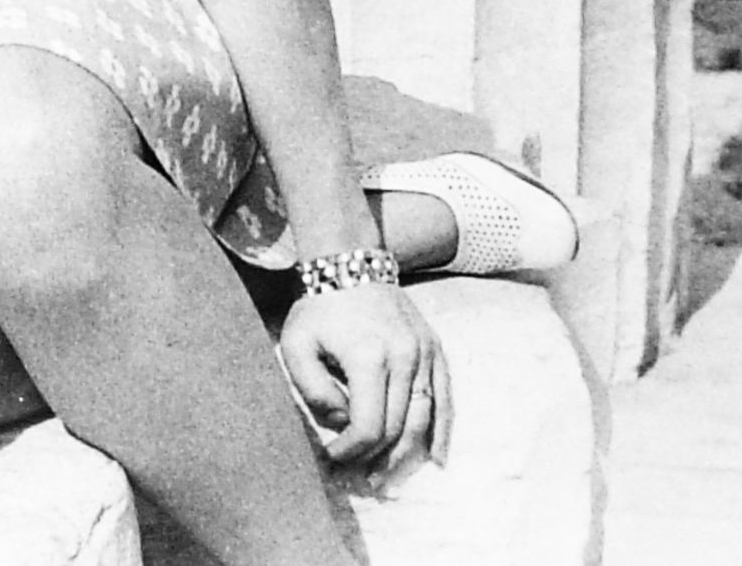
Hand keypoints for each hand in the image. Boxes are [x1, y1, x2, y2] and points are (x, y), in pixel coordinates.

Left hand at [278, 282, 451, 486]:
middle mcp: (404, 358)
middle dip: (376, 458)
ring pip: (424, 419)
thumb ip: (313, 389)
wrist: (350, 265)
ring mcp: (424, 354)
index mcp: (368, 358)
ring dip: (407, 455)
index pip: (368, 425)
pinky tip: (437, 459)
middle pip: (397, 427)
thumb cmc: (319, 309)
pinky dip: (442, 432)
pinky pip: (444, 399)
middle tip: (359, 475)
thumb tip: (342, 421)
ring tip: (387, 477)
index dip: (350, 450)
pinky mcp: (434, 350)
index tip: (332, 457)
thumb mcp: (296, 345)